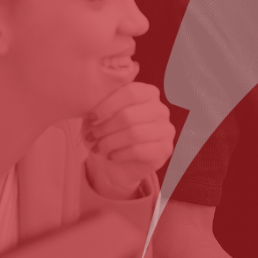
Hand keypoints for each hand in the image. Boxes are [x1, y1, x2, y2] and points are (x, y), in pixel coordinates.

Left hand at [83, 82, 174, 198]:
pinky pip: (138, 150)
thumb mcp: (101, 115)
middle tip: (91, 136)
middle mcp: (161, 109)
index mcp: (149, 93)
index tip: (91, 118)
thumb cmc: (108, 133)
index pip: (130, 93)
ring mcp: (166, 130)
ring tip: (98, 147)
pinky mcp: (165, 150)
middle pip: (129, 115)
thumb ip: (101, 103)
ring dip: (110, 142)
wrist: (117, 164)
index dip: (107, 106)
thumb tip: (91, 99)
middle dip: (105, 127)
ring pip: (133, 134)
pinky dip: (119, 154)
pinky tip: (111, 156)